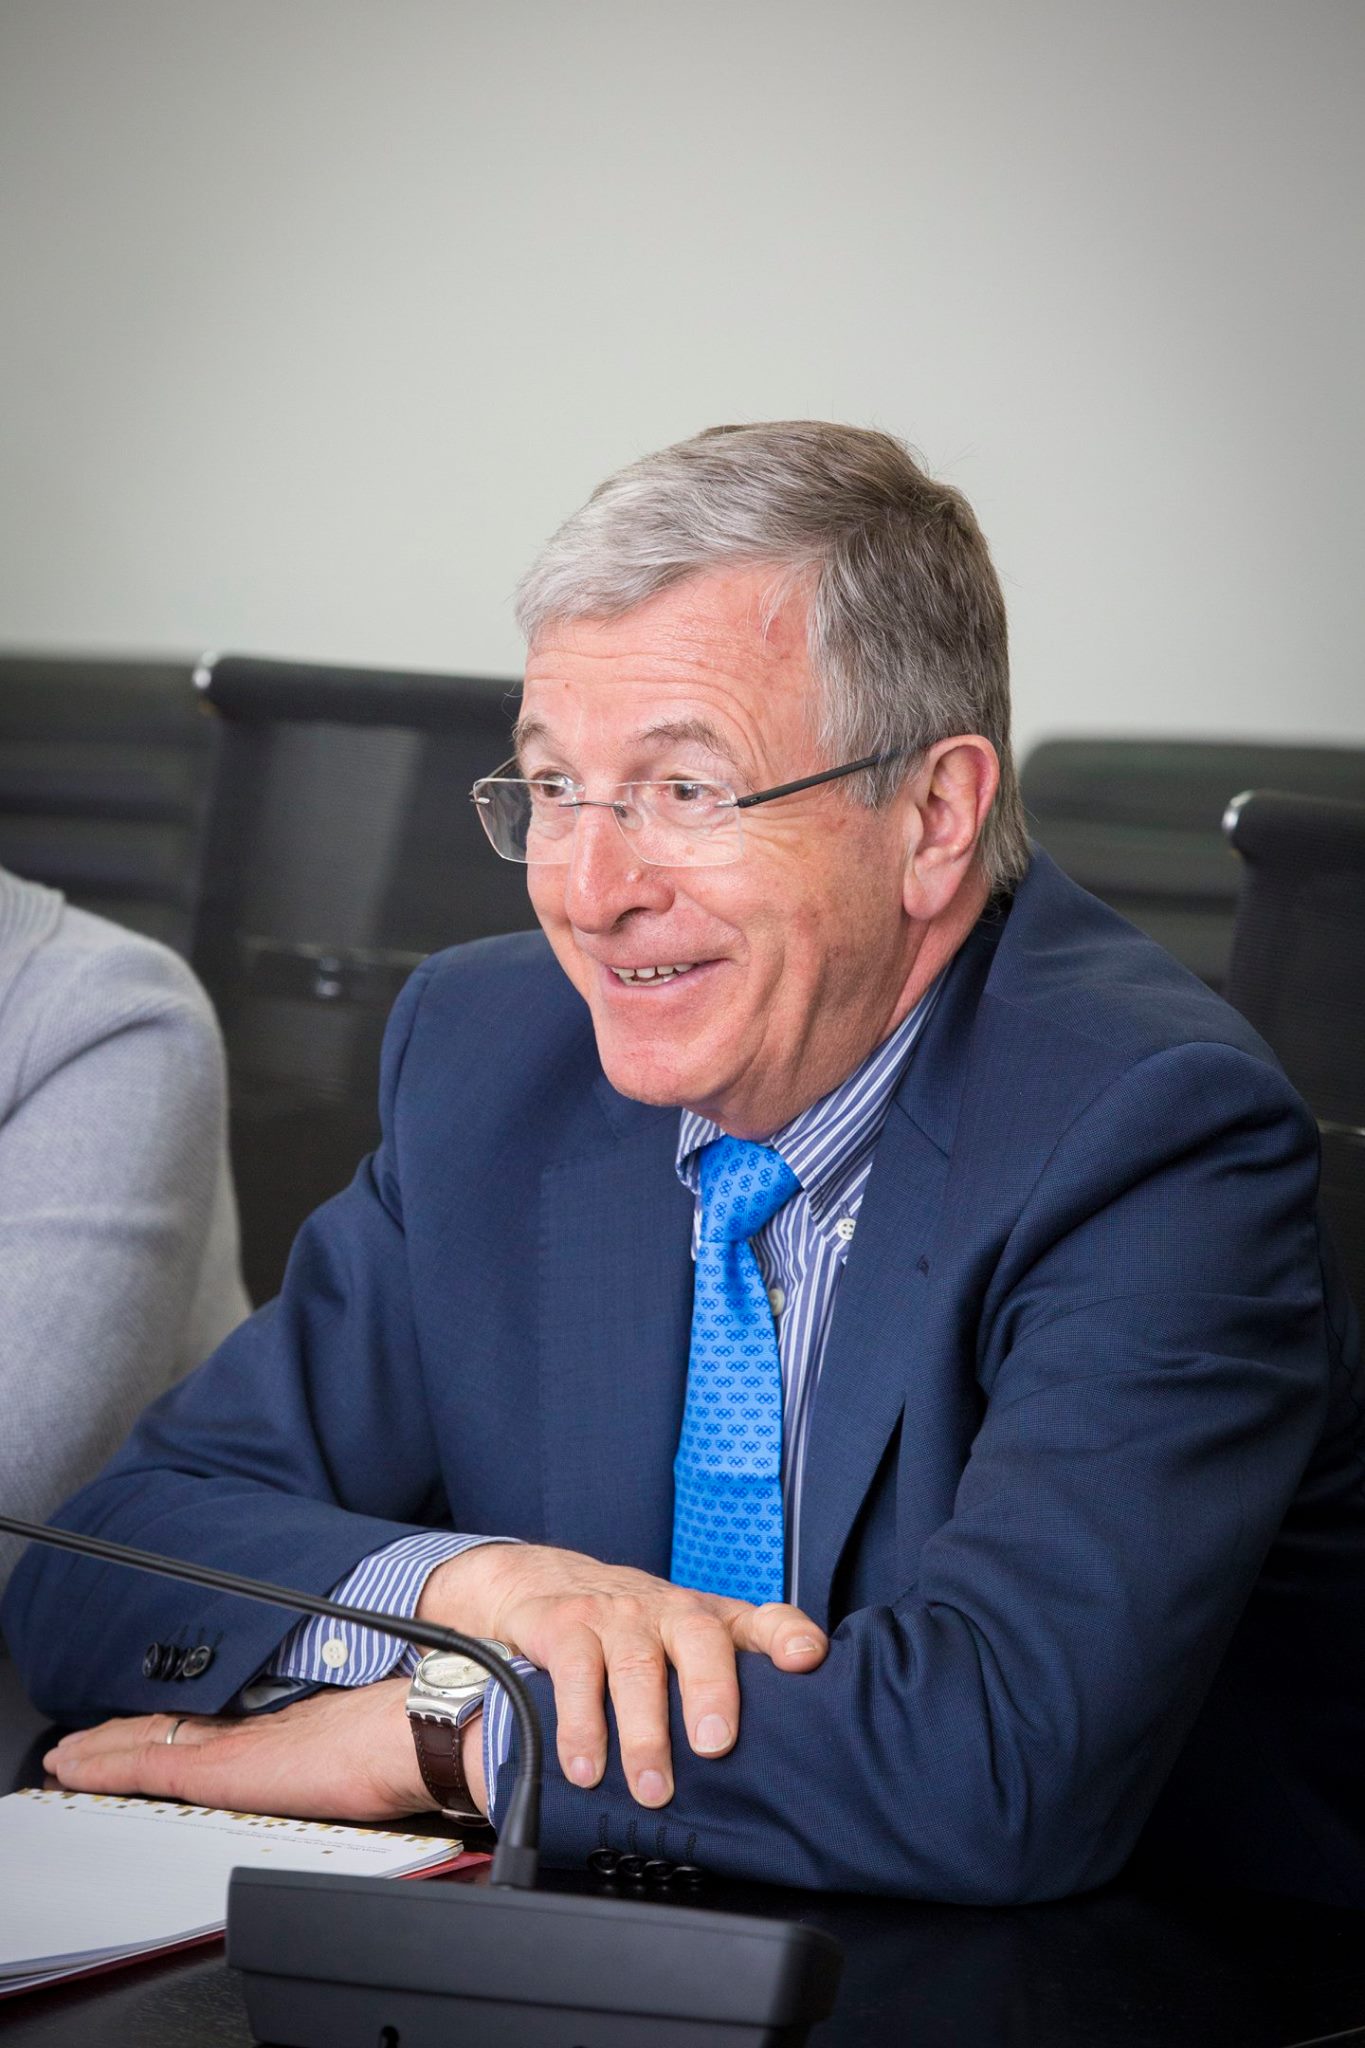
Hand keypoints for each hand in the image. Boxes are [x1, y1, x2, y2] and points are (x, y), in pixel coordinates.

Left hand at [42, 1678, 428, 1822]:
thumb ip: (353, 1742)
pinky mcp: (224, 1767)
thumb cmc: (414, 1738)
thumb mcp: (376, 1738)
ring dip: (104, 1749)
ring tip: (69, 1758)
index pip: (218, 1721)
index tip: (145, 1728)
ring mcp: (238, 1743)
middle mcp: (257, 1724)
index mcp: (293, 1720)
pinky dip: (107, 1767)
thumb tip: (367, 1752)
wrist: (418, 1730)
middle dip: (124, 1735)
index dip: (176, 1723)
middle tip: (85, 1743)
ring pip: (151, 1741)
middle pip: (175, 1725)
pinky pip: (148, 1767)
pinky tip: (78, 1771)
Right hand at [418, 1543, 826, 1807]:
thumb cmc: (638, 1630)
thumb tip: (777, 1765)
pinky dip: (580, 1728)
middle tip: (714, 1745)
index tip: (806, 1659)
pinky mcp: (568, 1628)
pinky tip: (584, 1769)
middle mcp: (672, 1611)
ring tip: (651, 1788)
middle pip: (701, 1640)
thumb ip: (729, 1686)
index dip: (788, 1636)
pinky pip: (576, 1677)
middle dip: (711, 1691)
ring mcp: (619, 1617)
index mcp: (712, 1619)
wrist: (549, 1583)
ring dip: (644, 1734)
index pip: (764, 1619)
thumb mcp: (689, 1644)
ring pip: (637, 1669)